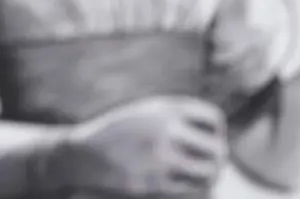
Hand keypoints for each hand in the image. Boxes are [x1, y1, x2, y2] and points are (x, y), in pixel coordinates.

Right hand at [42, 95, 227, 195]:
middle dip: (217, 158)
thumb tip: (216, 135)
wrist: (82, 155)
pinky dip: (195, 191)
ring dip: (210, 177)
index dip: (216, 131)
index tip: (209, 139)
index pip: (212, 118)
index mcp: (164, 108)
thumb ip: (176, 117)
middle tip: (212, 164)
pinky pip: (191, 191)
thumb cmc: (118, 134)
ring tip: (204, 178)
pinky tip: (187, 188)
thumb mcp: (145, 113)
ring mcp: (159, 158)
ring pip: (208, 173)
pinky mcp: (152, 184)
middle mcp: (164, 130)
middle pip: (216, 148)